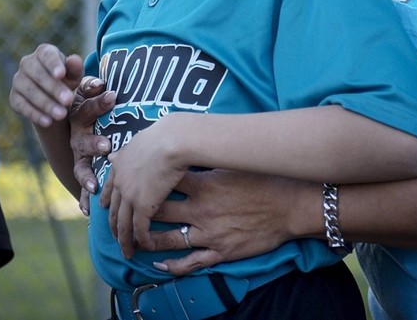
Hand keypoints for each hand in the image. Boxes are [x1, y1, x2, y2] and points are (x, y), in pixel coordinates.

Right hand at [9, 44, 82, 127]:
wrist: (55, 96)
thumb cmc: (67, 79)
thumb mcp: (75, 74)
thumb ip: (75, 67)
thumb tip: (74, 59)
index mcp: (44, 52)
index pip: (47, 55)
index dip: (53, 64)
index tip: (61, 75)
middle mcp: (27, 63)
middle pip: (37, 74)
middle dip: (54, 88)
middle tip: (68, 100)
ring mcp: (18, 80)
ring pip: (29, 91)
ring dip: (46, 103)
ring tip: (61, 114)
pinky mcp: (13, 97)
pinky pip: (21, 106)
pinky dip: (35, 114)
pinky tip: (48, 121)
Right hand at [69, 76, 114, 213]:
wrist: (68, 112)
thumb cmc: (90, 98)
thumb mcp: (91, 90)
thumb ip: (93, 87)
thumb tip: (99, 81)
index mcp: (80, 114)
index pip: (88, 107)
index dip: (99, 102)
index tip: (112, 94)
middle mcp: (77, 135)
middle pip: (83, 140)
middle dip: (94, 143)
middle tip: (106, 146)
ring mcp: (78, 153)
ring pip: (81, 165)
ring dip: (87, 175)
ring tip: (95, 186)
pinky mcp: (82, 167)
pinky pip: (82, 183)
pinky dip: (84, 197)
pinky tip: (87, 209)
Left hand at [100, 118, 187, 258]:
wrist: (173, 139)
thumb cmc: (167, 134)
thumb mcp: (141, 140)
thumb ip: (129, 150)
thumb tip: (113, 154)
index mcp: (119, 165)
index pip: (108, 188)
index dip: (105, 201)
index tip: (103, 210)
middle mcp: (120, 182)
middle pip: (113, 211)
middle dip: (113, 227)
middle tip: (115, 238)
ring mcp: (129, 195)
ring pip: (123, 225)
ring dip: (124, 241)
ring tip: (127, 252)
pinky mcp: (143, 206)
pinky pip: (139, 229)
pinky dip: (141, 239)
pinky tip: (145, 246)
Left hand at [139, 170, 316, 275]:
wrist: (291, 206)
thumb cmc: (267, 181)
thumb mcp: (238, 165)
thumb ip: (213, 162)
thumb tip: (196, 149)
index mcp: (206, 185)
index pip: (167, 181)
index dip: (146, 178)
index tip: (131, 175)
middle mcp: (202, 209)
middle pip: (160, 211)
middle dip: (140, 211)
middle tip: (124, 210)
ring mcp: (209, 233)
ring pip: (169, 240)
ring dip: (149, 240)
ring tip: (135, 239)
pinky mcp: (220, 252)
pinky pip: (190, 262)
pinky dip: (172, 266)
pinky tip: (159, 265)